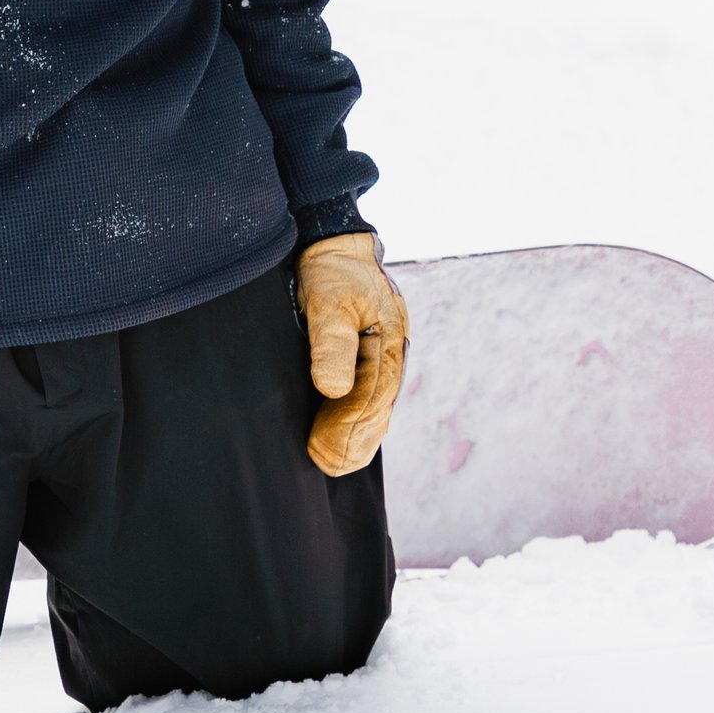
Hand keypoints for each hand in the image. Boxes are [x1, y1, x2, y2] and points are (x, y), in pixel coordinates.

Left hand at [294, 234, 408, 477]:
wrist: (334, 247)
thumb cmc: (331, 273)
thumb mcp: (328, 302)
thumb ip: (331, 344)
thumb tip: (334, 390)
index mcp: (387, 343)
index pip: (372, 399)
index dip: (348, 430)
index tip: (323, 452)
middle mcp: (390, 355)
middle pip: (378, 411)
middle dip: (352, 442)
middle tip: (325, 465)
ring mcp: (382, 358)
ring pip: (376, 409)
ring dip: (356, 438)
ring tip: (330, 462)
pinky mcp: (369, 359)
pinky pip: (368, 398)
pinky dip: (357, 423)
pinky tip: (343, 440)